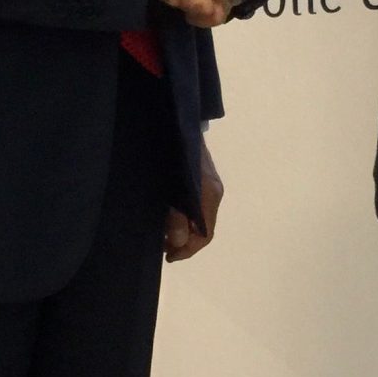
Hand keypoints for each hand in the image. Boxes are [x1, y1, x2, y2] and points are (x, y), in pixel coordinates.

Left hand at [165, 140, 222, 261]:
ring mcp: (211, 184)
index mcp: (209, 194)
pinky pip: (199, 206)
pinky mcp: (205, 178)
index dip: (188, 250)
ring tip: (164, 235)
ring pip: (201, 217)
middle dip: (185, 242)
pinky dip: (187, 218)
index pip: (205, 234)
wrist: (177, 120)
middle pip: (204, 228)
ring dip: (185, 230)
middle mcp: (215, 192)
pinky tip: (171, 216)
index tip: (168, 256)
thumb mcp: (169, 187)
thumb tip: (179, 241)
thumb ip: (175, 214)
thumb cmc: (171, 153)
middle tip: (163, 246)